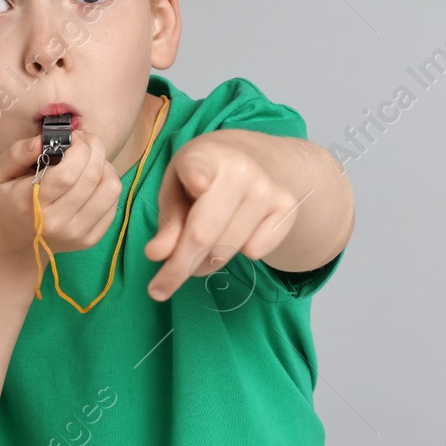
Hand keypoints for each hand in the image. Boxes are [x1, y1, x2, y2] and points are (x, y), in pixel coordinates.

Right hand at [0, 129, 123, 274]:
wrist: (15, 240)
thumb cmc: (9, 199)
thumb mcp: (1, 173)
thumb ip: (18, 153)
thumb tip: (44, 140)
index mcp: (32, 205)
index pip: (68, 173)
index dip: (79, 148)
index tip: (75, 136)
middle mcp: (57, 223)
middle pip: (92, 177)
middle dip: (95, 149)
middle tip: (86, 141)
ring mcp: (78, 233)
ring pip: (110, 188)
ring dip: (105, 165)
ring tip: (90, 160)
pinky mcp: (92, 238)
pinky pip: (114, 201)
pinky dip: (108, 182)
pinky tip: (93, 179)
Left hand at [143, 131, 301, 301]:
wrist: (263, 158)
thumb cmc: (206, 175)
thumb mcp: (177, 186)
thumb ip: (168, 220)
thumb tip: (157, 255)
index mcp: (206, 156)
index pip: (200, 167)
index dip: (197, 176)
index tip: (198, 185)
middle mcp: (242, 169)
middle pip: (204, 233)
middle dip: (178, 268)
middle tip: (160, 289)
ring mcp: (269, 189)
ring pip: (227, 250)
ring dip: (205, 265)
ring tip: (199, 252)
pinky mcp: (288, 209)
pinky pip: (255, 252)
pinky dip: (239, 253)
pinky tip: (237, 232)